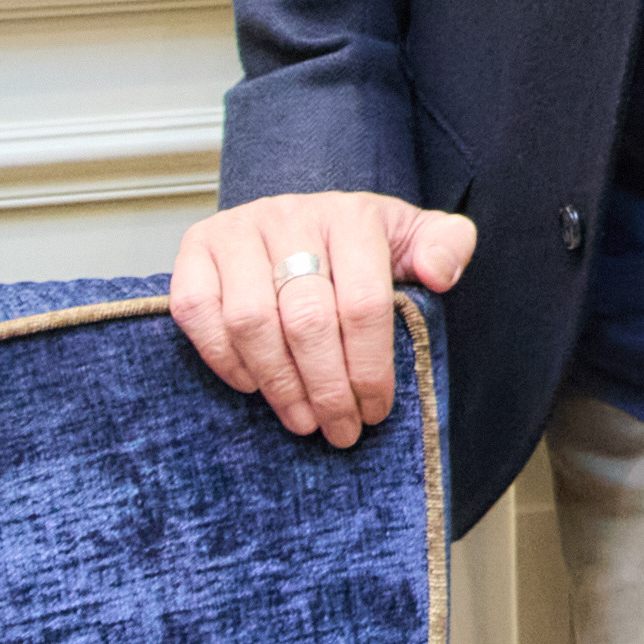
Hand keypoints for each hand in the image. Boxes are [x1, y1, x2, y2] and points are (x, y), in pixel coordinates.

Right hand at [171, 191, 479, 446]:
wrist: (304, 215)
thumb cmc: (361, 239)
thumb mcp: (415, 235)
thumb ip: (447, 247)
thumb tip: (438, 274)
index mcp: (352, 216)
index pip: (363, 303)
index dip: (369, 367)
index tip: (375, 409)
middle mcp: (291, 216)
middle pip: (306, 319)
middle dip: (326, 388)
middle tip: (340, 428)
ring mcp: (238, 229)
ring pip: (251, 321)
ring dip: (278, 383)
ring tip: (303, 420)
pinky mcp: (196, 247)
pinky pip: (198, 311)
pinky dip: (223, 357)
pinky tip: (253, 385)